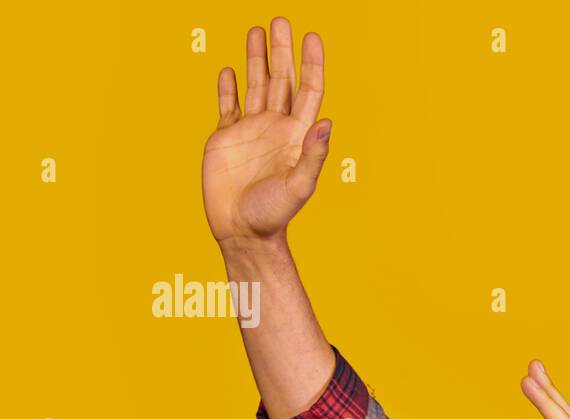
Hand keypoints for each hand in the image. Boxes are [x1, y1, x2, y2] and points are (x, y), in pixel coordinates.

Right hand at [202, 18, 329, 246]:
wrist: (242, 230)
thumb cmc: (274, 214)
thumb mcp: (299, 186)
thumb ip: (313, 155)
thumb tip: (327, 123)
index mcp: (296, 135)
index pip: (308, 91)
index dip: (312, 64)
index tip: (312, 37)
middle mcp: (275, 127)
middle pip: (281, 79)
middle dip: (281, 50)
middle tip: (281, 20)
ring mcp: (250, 130)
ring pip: (255, 85)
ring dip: (255, 58)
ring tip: (257, 30)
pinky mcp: (226, 137)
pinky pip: (228, 105)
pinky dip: (227, 87)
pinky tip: (228, 70)